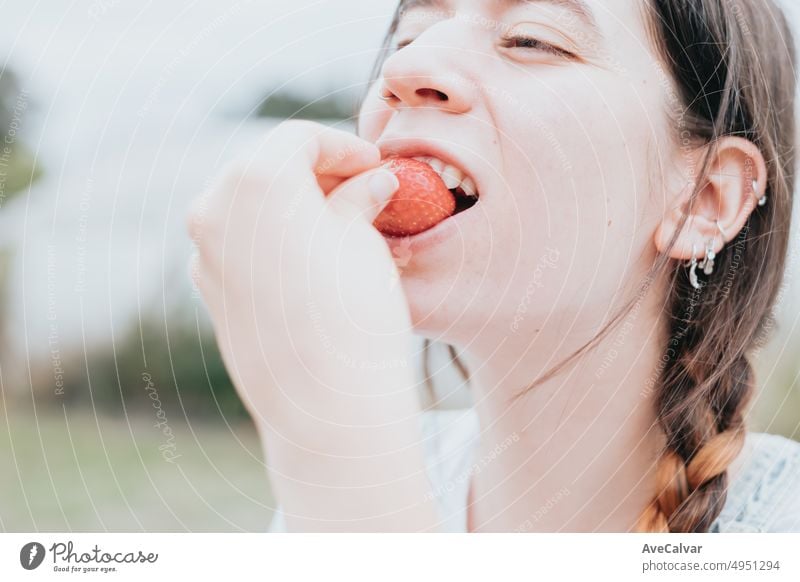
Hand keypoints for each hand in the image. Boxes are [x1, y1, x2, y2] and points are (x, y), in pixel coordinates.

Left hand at [188, 121, 437, 529]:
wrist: (325, 403)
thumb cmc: (354, 313)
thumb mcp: (364, 240)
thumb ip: (360, 198)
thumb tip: (371, 182)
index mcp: (256, 180)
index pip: (299, 139)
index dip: (342, 147)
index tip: (372, 165)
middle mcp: (216, 208)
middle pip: (267, 168)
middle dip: (316, 173)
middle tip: (361, 189)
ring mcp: (205, 251)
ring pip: (250, 206)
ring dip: (292, 205)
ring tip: (340, 223)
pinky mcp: (208, 287)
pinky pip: (239, 243)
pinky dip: (272, 238)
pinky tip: (310, 257)